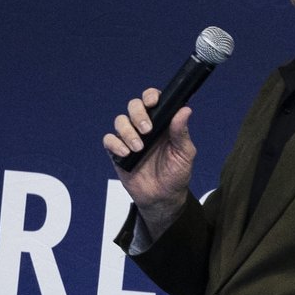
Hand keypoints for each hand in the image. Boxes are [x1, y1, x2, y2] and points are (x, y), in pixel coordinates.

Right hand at [103, 88, 195, 215]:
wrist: (163, 198)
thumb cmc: (176, 174)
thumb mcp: (184, 154)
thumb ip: (181, 132)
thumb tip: (185, 110)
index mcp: (162, 123)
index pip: (153, 101)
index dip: (150, 96)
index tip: (152, 102)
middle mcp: (144, 127)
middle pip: (134, 106)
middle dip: (138, 114)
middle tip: (147, 130)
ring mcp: (130, 138)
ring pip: (120, 121)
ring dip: (128, 132)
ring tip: (138, 148)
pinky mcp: (117, 152)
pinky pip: (109, 140)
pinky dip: (115, 144)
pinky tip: (126, 153)